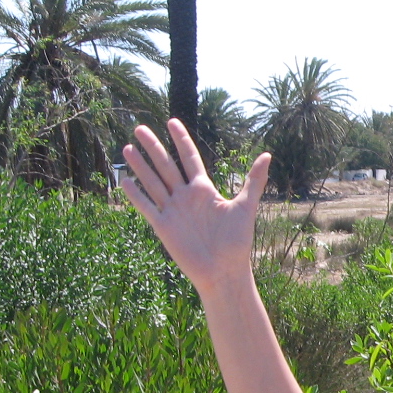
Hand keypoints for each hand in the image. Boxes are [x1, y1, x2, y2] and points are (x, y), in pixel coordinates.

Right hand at [120, 119, 270, 296]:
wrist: (225, 271)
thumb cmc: (237, 242)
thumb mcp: (246, 206)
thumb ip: (254, 180)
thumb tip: (267, 154)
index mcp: (204, 190)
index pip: (189, 158)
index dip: (181, 140)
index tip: (172, 121)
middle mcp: (186, 197)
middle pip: (166, 166)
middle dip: (153, 147)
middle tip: (139, 127)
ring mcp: (173, 211)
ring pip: (153, 182)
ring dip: (140, 166)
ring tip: (127, 147)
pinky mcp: (163, 227)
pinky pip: (147, 207)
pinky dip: (136, 195)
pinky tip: (124, 180)